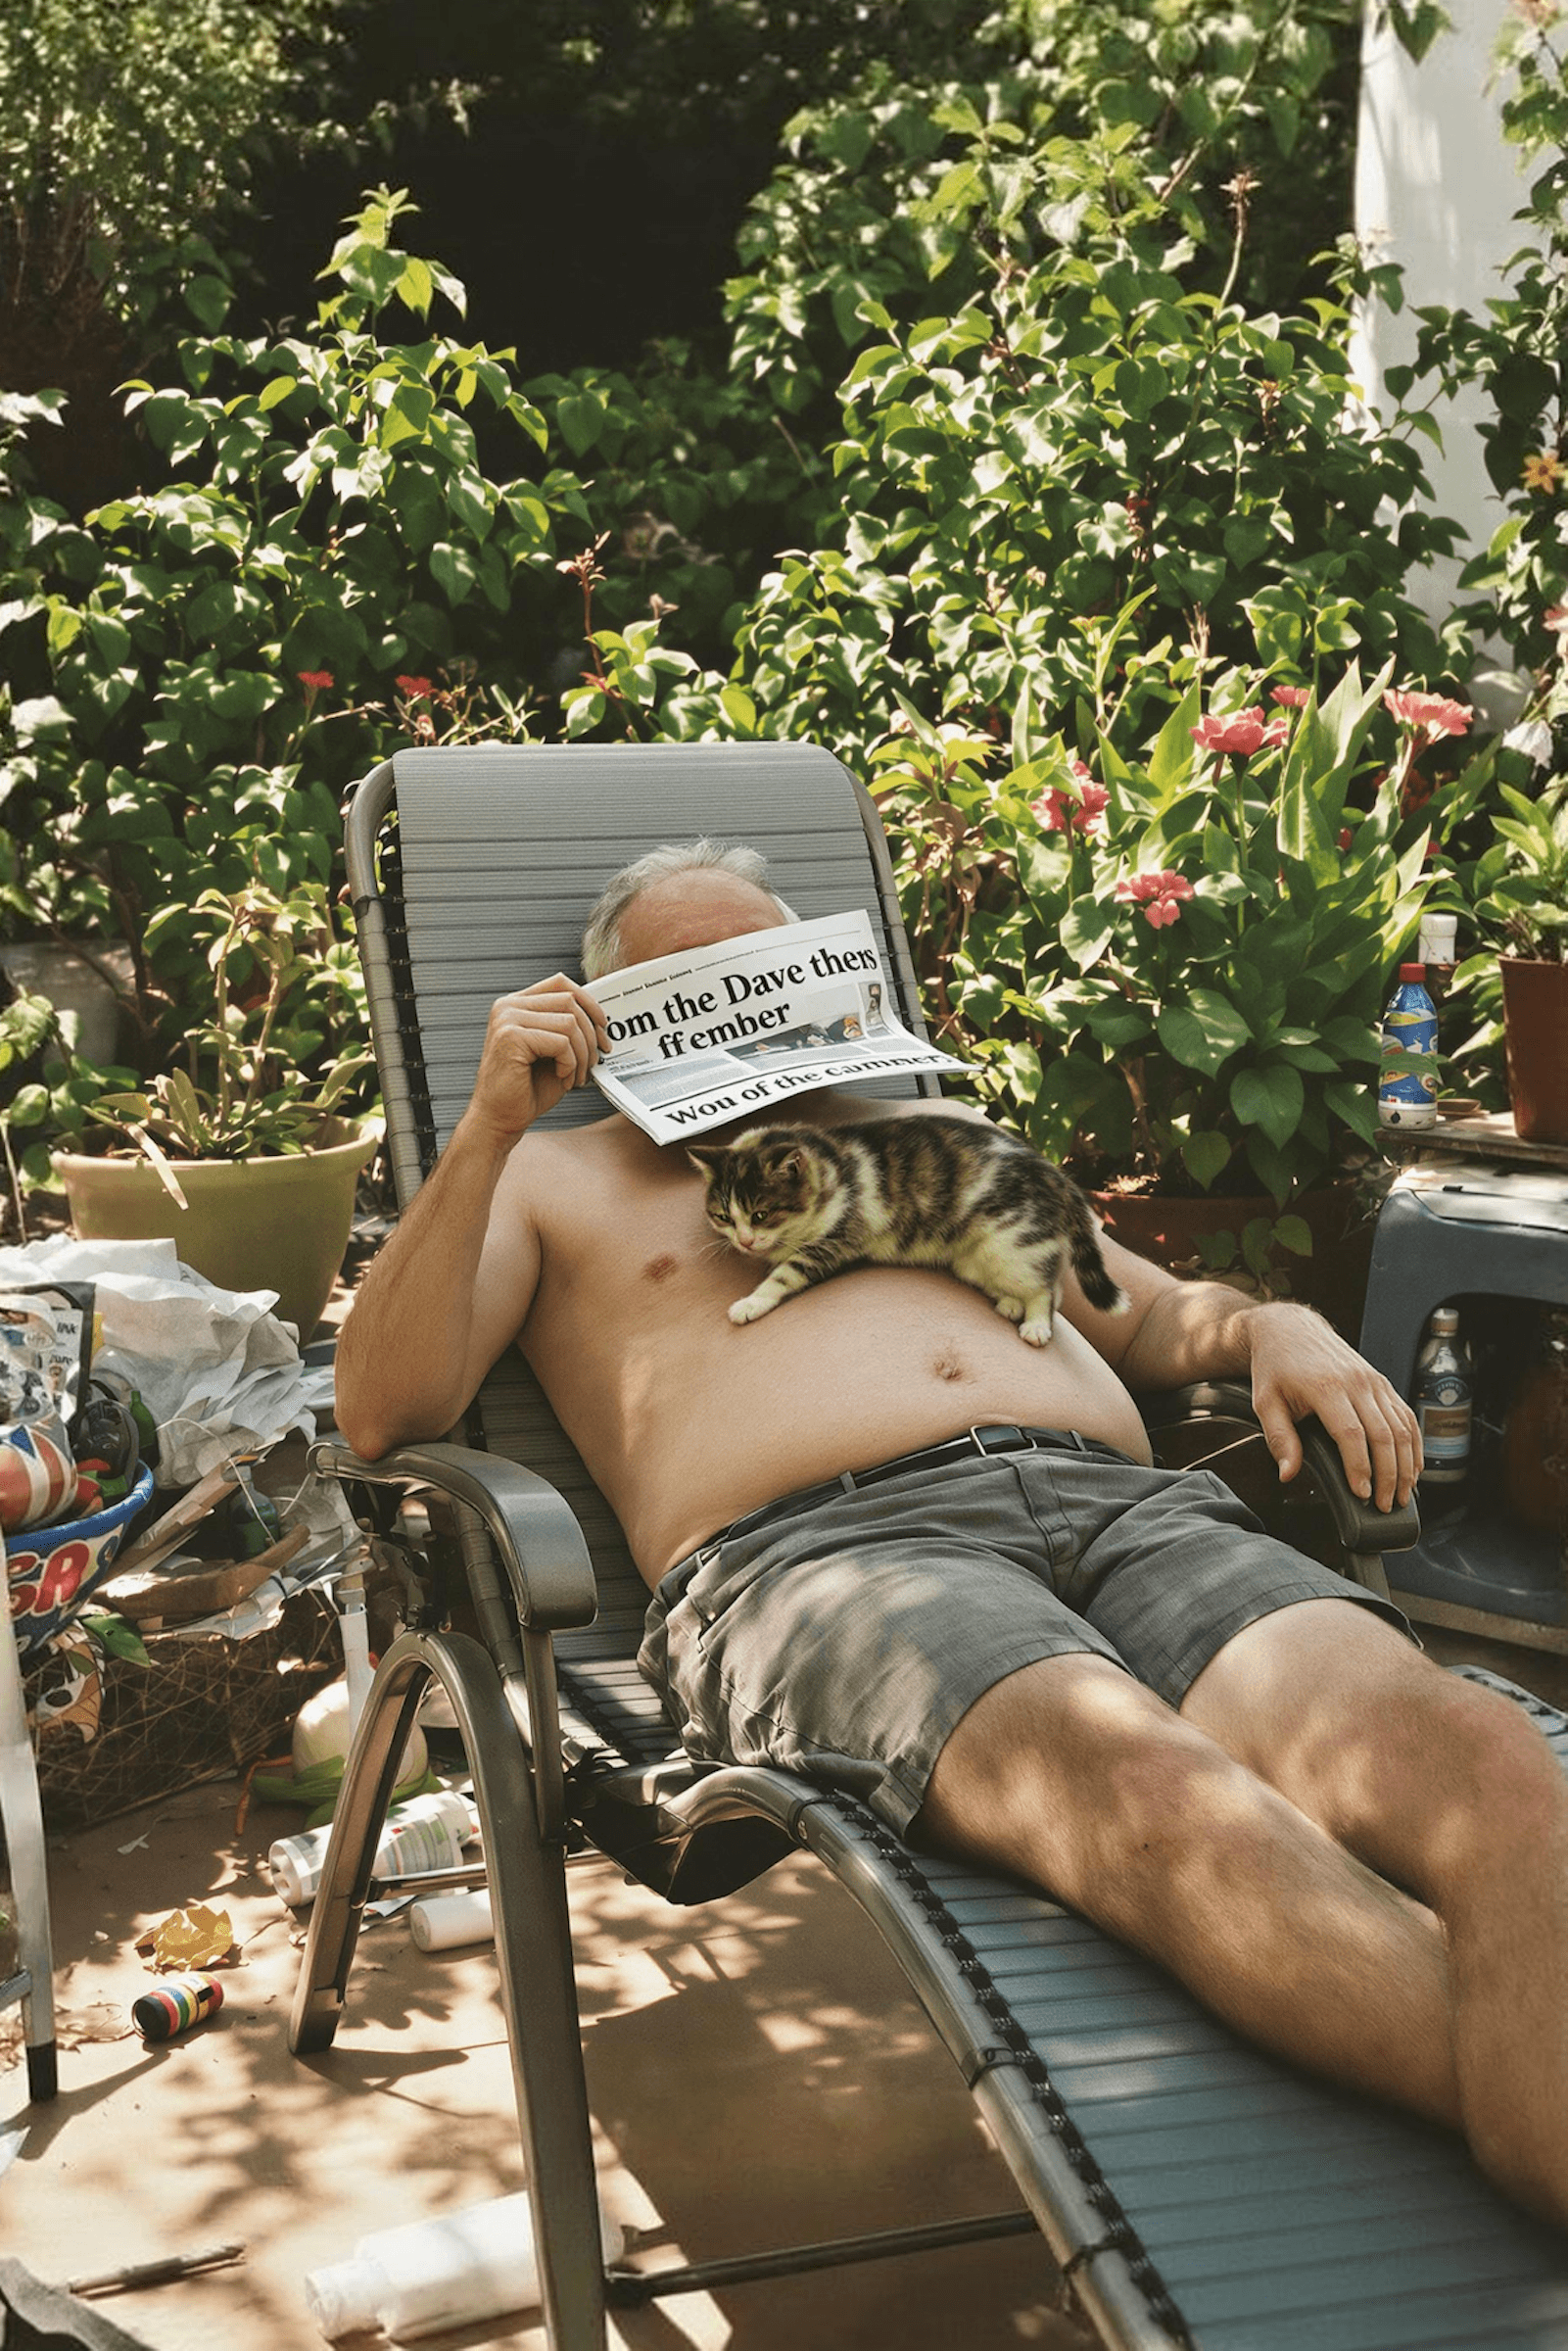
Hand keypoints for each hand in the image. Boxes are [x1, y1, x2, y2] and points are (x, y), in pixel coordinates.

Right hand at [464, 975, 610, 1142]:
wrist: (499, 1119)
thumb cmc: (526, 1090)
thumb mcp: (553, 1051)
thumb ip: (569, 1029)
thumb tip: (601, 1018)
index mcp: (516, 1005)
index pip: (560, 983)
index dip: (589, 1001)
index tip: (603, 1025)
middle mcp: (508, 1007)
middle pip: (569, 1001)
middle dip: (591, 1034)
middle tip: (595, 1060)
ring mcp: (507, 1019)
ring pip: (570, 1023)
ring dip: (582, 1054)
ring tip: (576, 1076)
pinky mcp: (511, 1037)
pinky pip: (562, 1043)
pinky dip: (571, 1065)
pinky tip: (563, 1079)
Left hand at [1242, 1303, 1422, 1511]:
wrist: (1290, 1329)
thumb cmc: (1275, 1367)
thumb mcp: (1265, 1402)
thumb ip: (1279, 1439)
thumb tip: (1288, 1475)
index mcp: (1326, 1386)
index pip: (1351, 1434)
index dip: (1360, 1468)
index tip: (1362, 1494)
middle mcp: (1356, 1382)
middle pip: (1384, 1435)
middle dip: (1389, 1476)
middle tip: (1385, 1505)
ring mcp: (1373, 1381)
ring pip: (1401, 1427)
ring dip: (1406, 1465)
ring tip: (1402, 1495)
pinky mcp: (1382, 1382)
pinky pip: (1405, 1416)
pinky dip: (1413, 1445)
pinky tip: (1411, 1468)